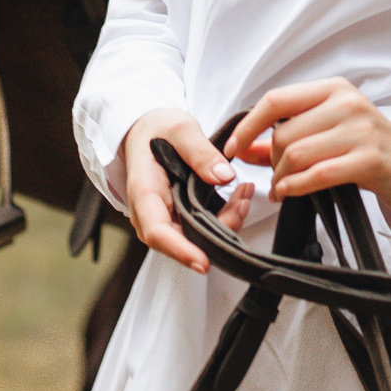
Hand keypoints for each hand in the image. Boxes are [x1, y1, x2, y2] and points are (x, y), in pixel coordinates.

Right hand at [119, 108, 252, 272]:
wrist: (147, 130)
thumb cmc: (157, 128)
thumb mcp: (180, 128)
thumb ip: (200, 151)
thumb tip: (224, 177)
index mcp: (144, 192)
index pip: (157, 232)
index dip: (181, 251)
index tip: (204, 261)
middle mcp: (151, 212)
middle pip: (182, 240)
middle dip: (217, 231)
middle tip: (244, 203)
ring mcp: (165, 217)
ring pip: (195, 237)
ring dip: (225, 222)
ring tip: (246, 194)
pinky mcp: (178, 216)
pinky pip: (201, 226)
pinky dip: (223, 217)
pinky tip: (240, 197)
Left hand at [225, 78, 390, 233]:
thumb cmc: (368, 149)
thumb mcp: (328, 132)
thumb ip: (286, 137)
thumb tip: (244, 147)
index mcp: (333, 89)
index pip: (277, 99)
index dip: (248, 125)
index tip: (233, 147)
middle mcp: (347, 103)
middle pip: (284, 133)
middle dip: (272, 162)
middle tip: (275, 178)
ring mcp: (360, 130)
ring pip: (297, 153)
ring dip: (281, 178)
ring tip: (283, 188)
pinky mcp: (370, 159)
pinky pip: (318, 174)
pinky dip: (296, 187)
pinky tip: (291, 193)